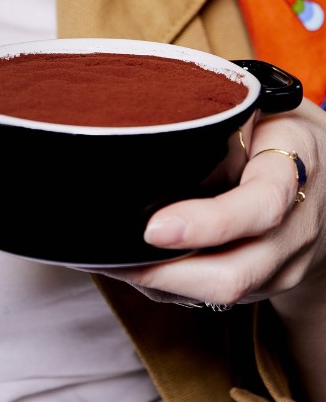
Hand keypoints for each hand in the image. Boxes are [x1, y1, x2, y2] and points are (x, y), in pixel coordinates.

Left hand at [100, 99, 325, 308]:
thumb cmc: (280, 131)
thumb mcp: (264, 107)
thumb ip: (221, 110)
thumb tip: (149, 104)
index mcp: (293, 172)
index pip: (260, 207)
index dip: (207, 224)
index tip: (153, 227)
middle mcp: (294, 230)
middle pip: (234, 273)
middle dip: (164, 273)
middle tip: (109, 254)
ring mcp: (281, 265)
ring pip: (219, 294)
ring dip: (157, 283)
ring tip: (106, 260)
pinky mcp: (263, 285)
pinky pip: (210, 297)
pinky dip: (165, 286)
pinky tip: (130, 265)